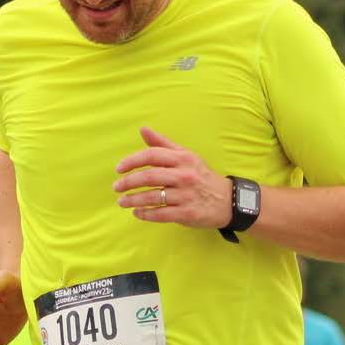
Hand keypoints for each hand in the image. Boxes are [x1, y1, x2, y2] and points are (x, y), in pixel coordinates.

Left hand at [113, 127, 235, 229]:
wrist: (228, 201)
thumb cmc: (202, 176)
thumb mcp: (186, 156)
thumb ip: (163, 143)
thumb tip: (143, 129)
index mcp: (183, 158)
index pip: (152, 156)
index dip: (132, 161)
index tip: (119, 169)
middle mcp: (185, 175)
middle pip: (149, 177)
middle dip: (128, 183)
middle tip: (116, 187)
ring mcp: (186, 195)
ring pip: (152, 197)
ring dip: (133, 200)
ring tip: (122, 202)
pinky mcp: (187, 213)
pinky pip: (161, 214)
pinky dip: (145, 214)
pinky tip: (137, 213)